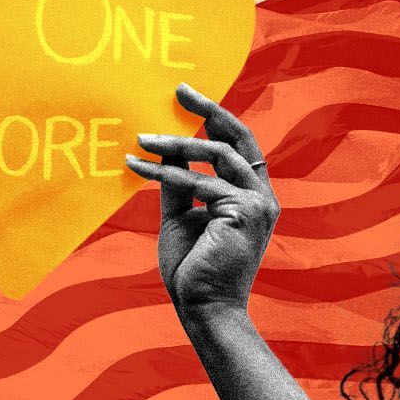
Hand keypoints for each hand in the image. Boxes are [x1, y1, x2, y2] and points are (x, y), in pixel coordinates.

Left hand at [126, 84, 275, 320]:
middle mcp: (262, 198)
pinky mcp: (245, 212)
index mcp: (252, 198)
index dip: (216, 118)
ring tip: (141, 140)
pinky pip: (200, 182)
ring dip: (175, 145)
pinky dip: (166, 172)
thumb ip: (178, 183)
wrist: (203, 308)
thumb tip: (164, 147)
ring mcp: (258, 204)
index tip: (186, 98)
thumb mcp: (180, 217)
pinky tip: (138, 166)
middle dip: (209, 110)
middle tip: (178, 90)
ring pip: (215, 156)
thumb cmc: (192, 270)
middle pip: (238, 138)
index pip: (238, 147)